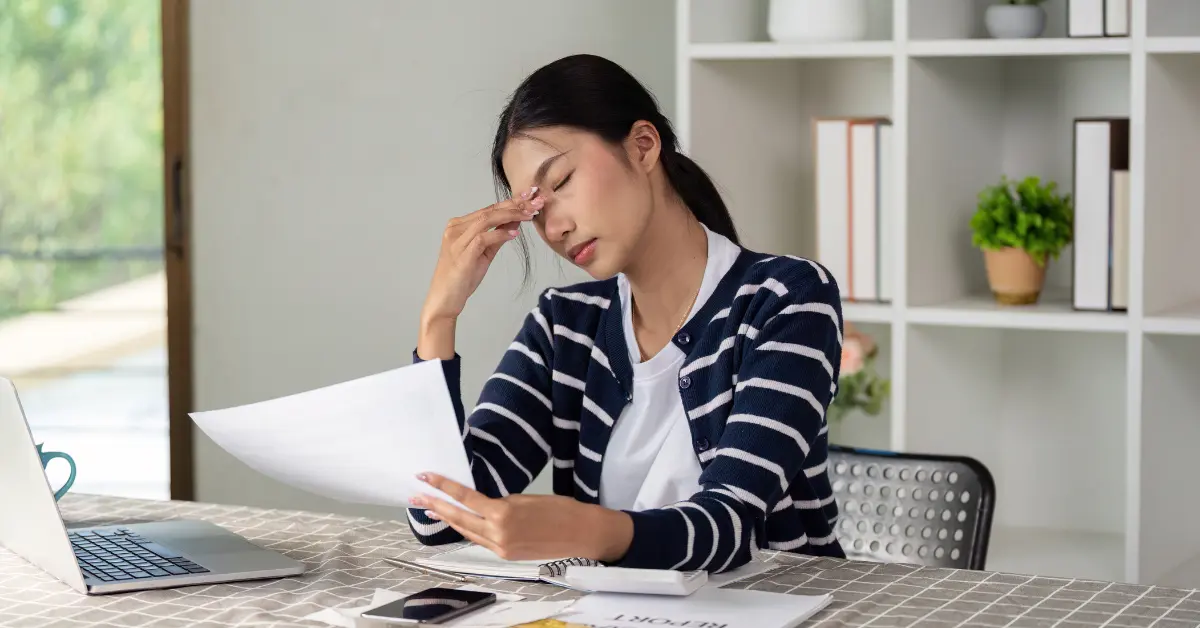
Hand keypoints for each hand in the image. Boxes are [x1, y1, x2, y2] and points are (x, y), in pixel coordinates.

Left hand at [411, 473, 632, 562]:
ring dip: (448, 520)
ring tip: (430, 510)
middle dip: (436, 506)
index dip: (443, 487)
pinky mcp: (507, 555)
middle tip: (415, 496)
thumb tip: (486, 505)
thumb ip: (502, 503)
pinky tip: (459, 522)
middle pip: (459, 518)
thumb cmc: (562, 510)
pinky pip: (480, 540)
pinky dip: (467, 529)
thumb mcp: (527, 499)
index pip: (465, 498)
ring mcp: (501, 547)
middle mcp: (498, 534)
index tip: (425, 477)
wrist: (584, 534)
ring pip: (467, 531)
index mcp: (503, 514)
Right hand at [421, 188, 543, 323]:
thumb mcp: (484, 253)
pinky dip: (500, 234)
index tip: (531, 197)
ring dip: (511, 215)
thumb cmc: (462, 277)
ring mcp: (457, 240)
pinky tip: (514, 234)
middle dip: (515, 205)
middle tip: (536, 202)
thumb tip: (516, 220)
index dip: (511, 202)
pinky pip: (483, 238)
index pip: (489, 209)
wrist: (445, 299)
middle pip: (489, 211)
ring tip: (529, 215)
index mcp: (459, 225)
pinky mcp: (462, 253)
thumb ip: (498, 236)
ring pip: (486, 219)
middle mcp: (455, 228)